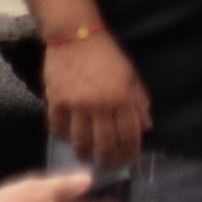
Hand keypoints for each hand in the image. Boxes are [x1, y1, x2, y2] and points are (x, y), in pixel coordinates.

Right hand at [43, 30, 151, 173]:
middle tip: (108, 166)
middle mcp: (100, 105)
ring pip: (81, 139)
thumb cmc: (107, 55)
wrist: (74, 35)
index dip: (130, 153)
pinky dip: (63, 136)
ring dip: (85, 153)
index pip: (129, 136)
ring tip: (86, 158)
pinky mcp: (56, 99)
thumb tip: (146, 128)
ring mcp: (76, 104)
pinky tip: (67, 138)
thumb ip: (140, 102)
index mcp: (122, 100)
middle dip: (108, 160)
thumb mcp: (132, 77)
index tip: (128, 161)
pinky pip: (58, 126)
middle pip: (106, 143)